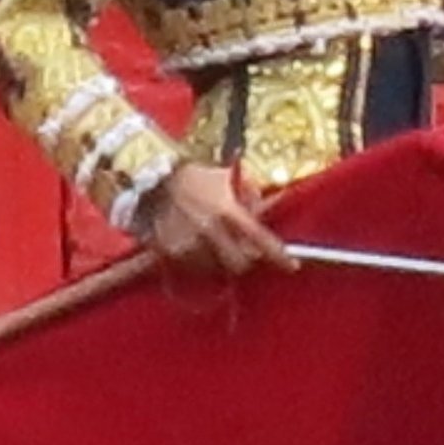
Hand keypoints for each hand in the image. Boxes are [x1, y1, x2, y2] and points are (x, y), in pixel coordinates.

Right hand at [139, 163, 294, 277]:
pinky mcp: (170, 252)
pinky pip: (192, 266)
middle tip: (242, 250)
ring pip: (215, 267)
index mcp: (226, 211)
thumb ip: (250, 195)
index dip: (279, 256)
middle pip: (239, 263)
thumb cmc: (194, 176)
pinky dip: (197, 259)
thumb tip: (262, 214)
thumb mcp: (227, 177)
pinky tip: (193, 243)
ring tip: (212, 243)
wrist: (151, 179)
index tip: (291, 266)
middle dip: (244, 259)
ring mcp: (188, 244)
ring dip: (218, 259)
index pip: (260, 240)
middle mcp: (209, 231)